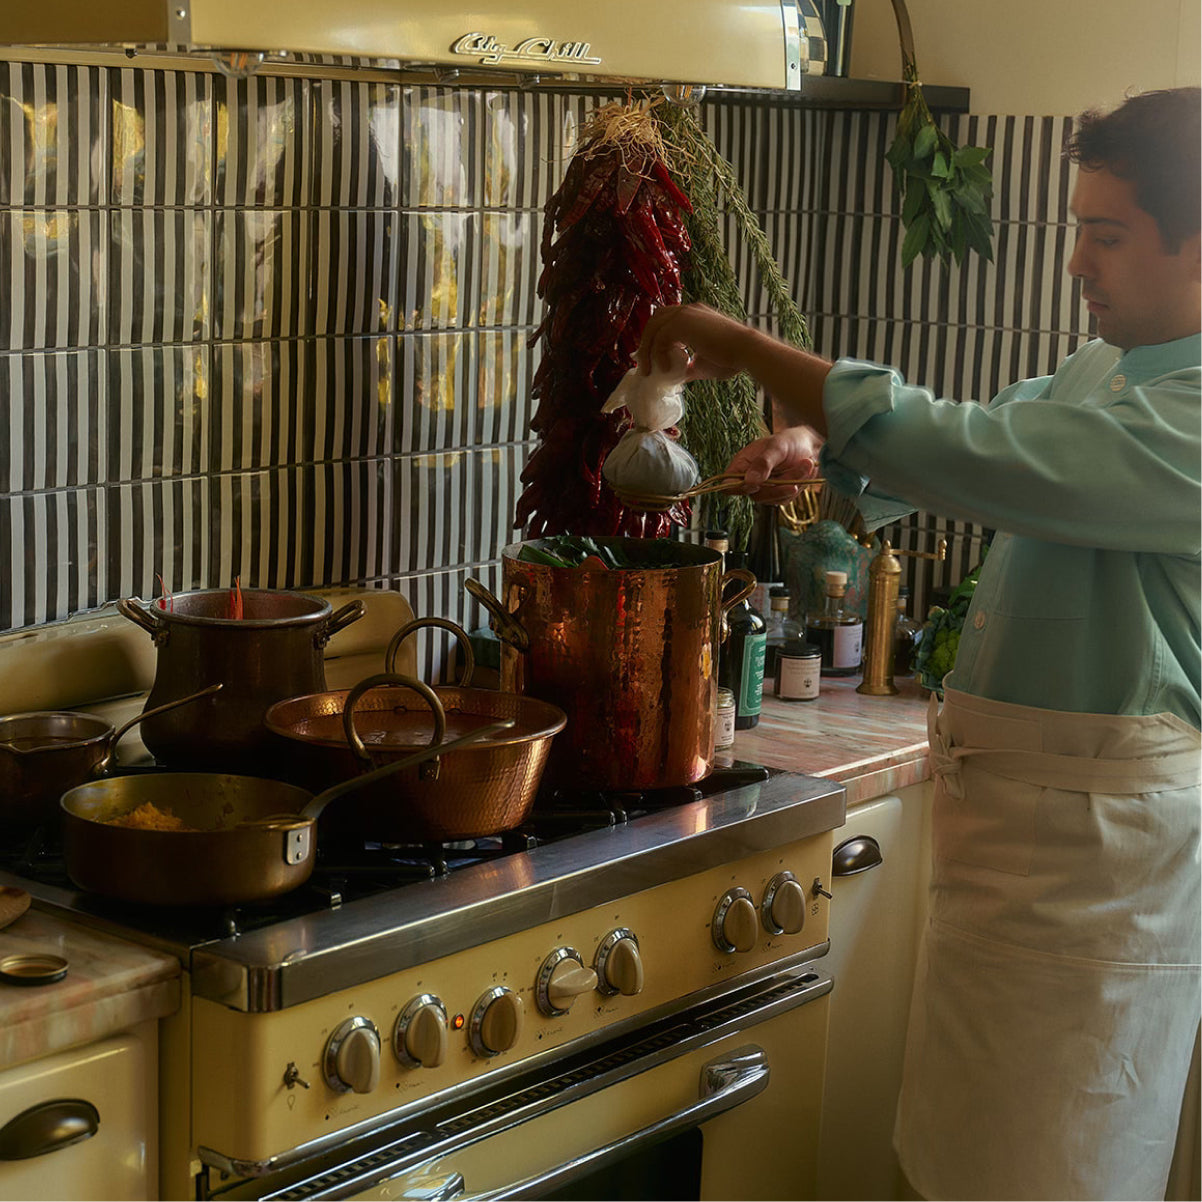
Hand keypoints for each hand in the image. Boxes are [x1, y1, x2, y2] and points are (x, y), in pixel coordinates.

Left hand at [637, 303, 754, 380]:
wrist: (746, 351)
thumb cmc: (731, 358)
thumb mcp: (703, 364)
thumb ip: (688, 366)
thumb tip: (677, 376)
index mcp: (694, 316)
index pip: (665, 320)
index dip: (654, 338)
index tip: (649, 358)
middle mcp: (688, 310)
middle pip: (655, 319)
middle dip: (646, 342)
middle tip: (644, 364)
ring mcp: (685, 314)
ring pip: (653, 327)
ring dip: (647, 349)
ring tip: (648, 370)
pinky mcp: (683, 322)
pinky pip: (660, 337)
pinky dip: (657, 353)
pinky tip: (664, 368)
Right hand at [725, 427, 822, 504]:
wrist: (812, 447)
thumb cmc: (790, 441)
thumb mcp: (777, 446)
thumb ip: (763, 463)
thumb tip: (749, 480)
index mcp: (742, 463)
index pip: (728, 483)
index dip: (738, 487)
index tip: (755, 483)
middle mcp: (750, 478)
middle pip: (754, 495)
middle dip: (776, 485)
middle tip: (793, 472)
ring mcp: (765, 489)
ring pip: (772, 498)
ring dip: (791, 482)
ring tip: (805, 463)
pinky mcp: (779, 495)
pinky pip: (784, 499)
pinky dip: (797, 486)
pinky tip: (804, 471)